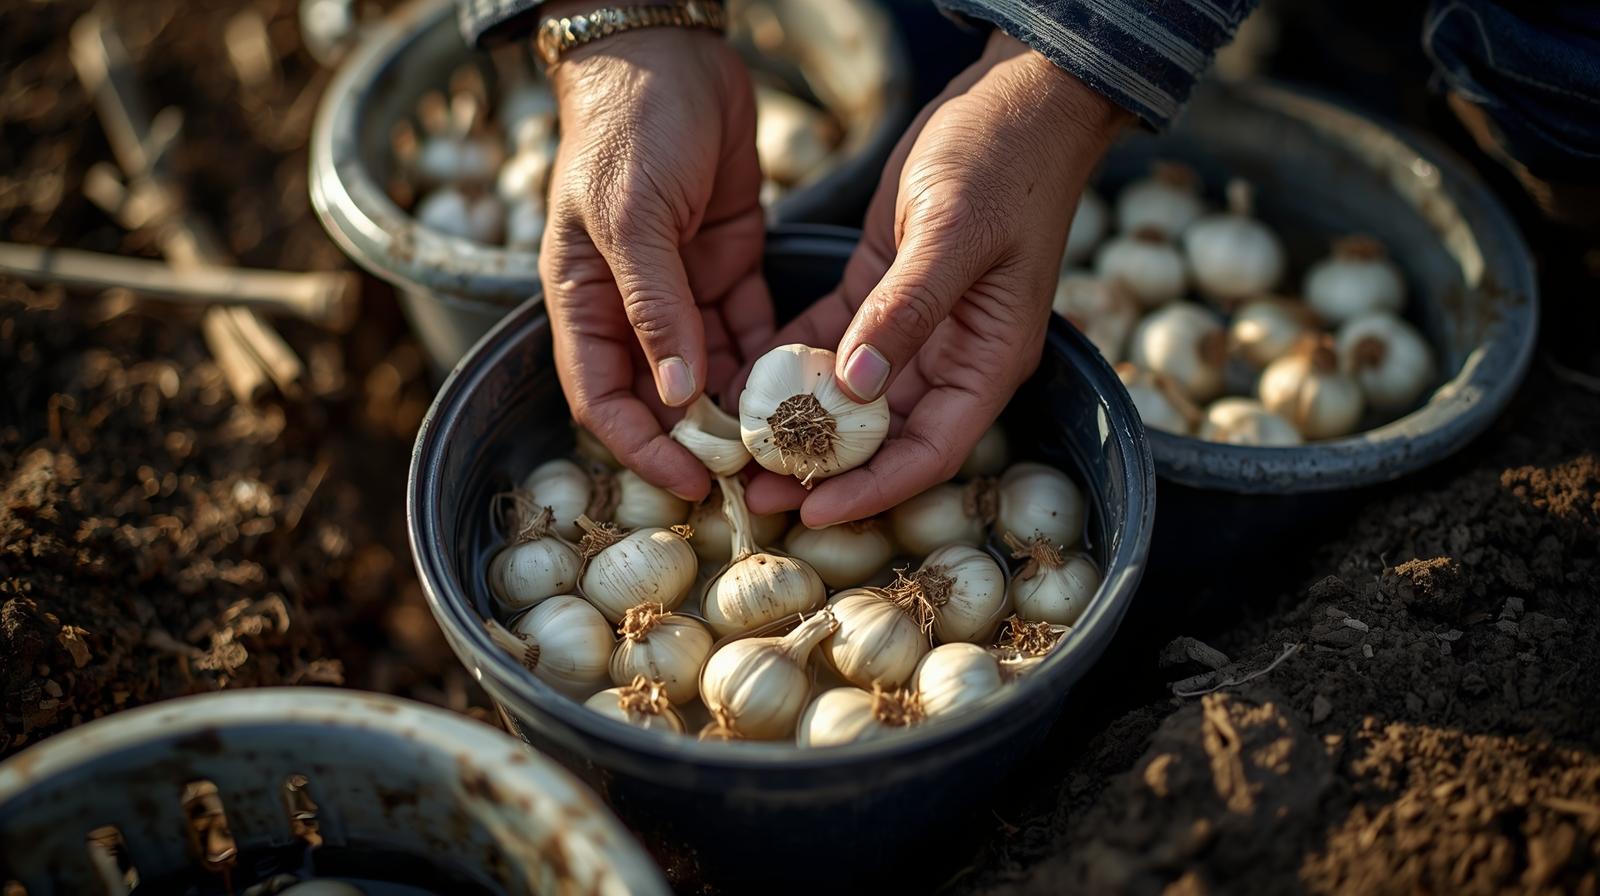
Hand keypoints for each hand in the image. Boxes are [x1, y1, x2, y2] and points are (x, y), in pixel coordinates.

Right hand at [541, 23, 771, 501]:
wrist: (670, 50)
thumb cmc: (629, 128)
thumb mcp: (632, 219)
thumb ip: (653, 307)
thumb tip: (676, 395)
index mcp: (584, 300)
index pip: (603, 400)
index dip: (642, 449)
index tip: (692, 486)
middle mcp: (630, 304)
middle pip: (661, 397)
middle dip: (700, 440)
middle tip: (755, 476)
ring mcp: (682, 286)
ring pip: (710, 370)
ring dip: (743, 407)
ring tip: (788, 444)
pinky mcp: (728, 262)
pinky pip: (750, 329)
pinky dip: (770, 360)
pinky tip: (804, 389)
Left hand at [744, 32, 1131, 524]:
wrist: (1017, 95)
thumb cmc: (1003, 159)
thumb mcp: (952, 233)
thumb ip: (906, 310)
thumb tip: (855, 384)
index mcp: (988, 358)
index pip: (930, 450)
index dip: (873, 488)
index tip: (813, 512)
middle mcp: (953, 356)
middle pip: (886, 438)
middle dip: (823, 469)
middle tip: (754, 491)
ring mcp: (917, 327)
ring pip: (853, 398)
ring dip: (800, 425)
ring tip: (739, 450)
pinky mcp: (883, 290)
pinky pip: (833, 343)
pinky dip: (794, 365)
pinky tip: (746, 382)